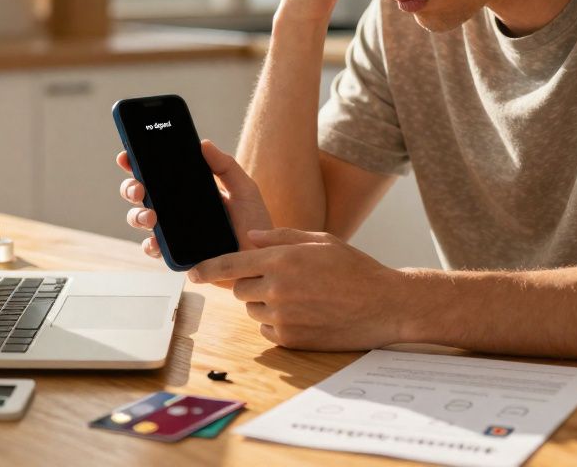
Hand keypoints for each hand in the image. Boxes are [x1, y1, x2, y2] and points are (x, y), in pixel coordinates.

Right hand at [116, 140, 273, 261]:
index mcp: (189, 189)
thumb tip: (204, 144)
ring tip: (151, 216)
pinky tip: (156, 241)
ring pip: (140, 220)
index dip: (137, 163)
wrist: (262, 260)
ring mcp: (174, 232)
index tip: (127, 156)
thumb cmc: (255, 224)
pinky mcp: (176, 254)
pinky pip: (154, 249)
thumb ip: (226, 166)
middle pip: (141, 194)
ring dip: (137, 216)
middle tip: (139, 188)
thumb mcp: (244, 189)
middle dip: (131, 188)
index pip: (157, 172)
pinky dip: (150, 245)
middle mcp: (176, 209)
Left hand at [190, 228, 411, 350]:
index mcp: (281, 259)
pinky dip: (277, 323)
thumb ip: (281, 238)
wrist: (384, 305)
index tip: (192, 273)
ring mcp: (282, 316)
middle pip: (240, 289)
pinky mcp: (290, 339)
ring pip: (252, 310)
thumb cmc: (354, 269)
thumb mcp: (321, 241)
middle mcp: (277, 288)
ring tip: (299, 297)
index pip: (230, 264)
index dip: (207, 269)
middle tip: (281, 280)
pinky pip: (267, 330)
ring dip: (265, 304)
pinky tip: (304, 314)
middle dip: (252, 284)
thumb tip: (250, 238)